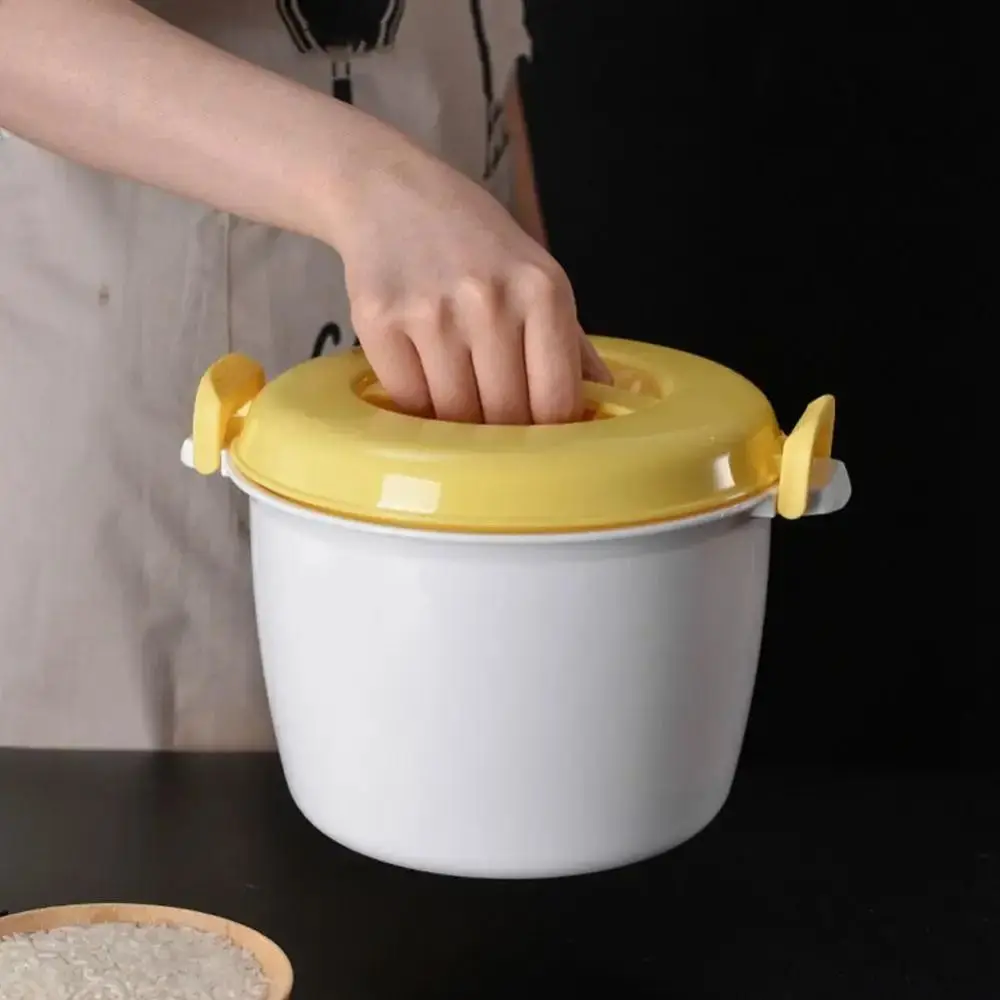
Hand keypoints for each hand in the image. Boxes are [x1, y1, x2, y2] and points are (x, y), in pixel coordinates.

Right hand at [335, 146, 611, 424]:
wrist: (390, 193)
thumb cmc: (473, 242)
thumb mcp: (536, 276)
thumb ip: (570, 342)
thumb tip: (603, 401)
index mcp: (543, 291)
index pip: (556, 401)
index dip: (548, 437)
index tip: (538, 445)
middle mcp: (490, 300)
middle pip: (505, 416)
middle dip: (501, 435)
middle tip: (493, 430)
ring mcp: (431, 312)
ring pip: (452, 415)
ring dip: (455, 424)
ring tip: (456, 403)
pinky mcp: (378, 321)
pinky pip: (405, 400)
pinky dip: (413, 406)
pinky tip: (421, 383)